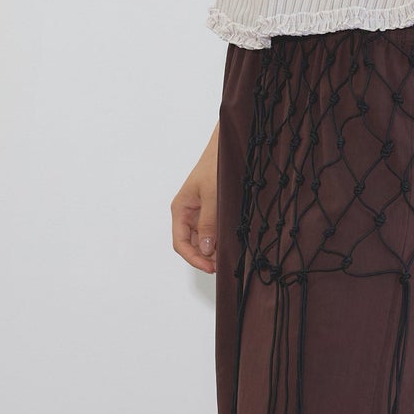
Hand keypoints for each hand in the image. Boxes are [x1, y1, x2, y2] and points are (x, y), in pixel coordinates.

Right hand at [172, 125, 219, 273]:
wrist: (227, 146)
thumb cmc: (215, 165)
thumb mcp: (212, 195)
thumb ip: (208, 222)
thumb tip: (206, 249)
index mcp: (181, 209)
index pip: (180, 243)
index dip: (194, 259)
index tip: (211, 268)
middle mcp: (188, 213)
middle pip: (192, 244)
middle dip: (206, 257)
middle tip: (224, 264)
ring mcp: (200, 212)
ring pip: (204, 239)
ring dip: (214, 249)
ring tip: (230, 255)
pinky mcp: (212, 209)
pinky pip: (213, 229)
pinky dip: (221, 238)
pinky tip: (232, 242)